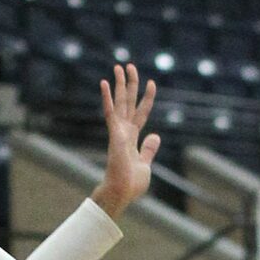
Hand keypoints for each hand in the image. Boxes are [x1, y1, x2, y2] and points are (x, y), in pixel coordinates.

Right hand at [91, 63, 160, 220]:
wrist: (121, 193)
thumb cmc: (131, 184)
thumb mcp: (145, 164)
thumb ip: (149, 149)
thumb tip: (155, 136)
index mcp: (132, 138)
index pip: (141, 112)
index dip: (147, 98)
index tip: (152, 83)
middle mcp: (124, 131)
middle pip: (129, 102)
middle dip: (130, 84)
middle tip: (128, 65)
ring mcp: (118, 132)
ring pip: (120, 102)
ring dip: (119, 84)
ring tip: (119, 66)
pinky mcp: (115, 134)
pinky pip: (111, 112)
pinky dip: (107, 97)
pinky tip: (104, 83)